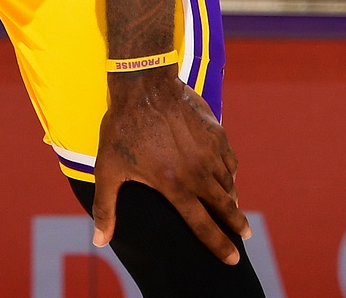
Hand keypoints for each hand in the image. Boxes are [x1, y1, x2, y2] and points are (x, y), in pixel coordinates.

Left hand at [91, 70, 248, 263]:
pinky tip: (228, 175)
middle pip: (226, 207)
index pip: (202, 225)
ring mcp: (210, 152)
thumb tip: (101, 242)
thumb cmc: (122, 127)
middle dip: (237, 225)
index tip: (233, 259)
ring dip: (232, 198)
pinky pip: (230, 160)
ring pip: (229, 183)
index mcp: (174, 186)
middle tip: (244, 235)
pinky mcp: (216, 133)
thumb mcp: (108, 169)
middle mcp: (198, 173)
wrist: (144, 85)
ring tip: (233, 207)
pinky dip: (231, 172)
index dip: (219, 245)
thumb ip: (105, 208)